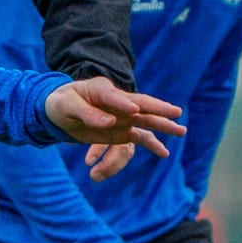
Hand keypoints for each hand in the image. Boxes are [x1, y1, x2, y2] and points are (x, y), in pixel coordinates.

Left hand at [44, 78, 184, 180]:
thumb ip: (87, 113)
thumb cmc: (62, 103)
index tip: (134, 110)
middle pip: (141, 104)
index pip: (114, 95)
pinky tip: (164, 153)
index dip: (123, 103)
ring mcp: (122, 116)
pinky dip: (152, 144)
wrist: (60, 111)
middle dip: (158, 109)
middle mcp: (117, 102)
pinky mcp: (121, 131)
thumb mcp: (68, 105)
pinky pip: (139, 138)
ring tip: (181, 131)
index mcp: (101, 90)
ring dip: (162, 126)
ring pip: (146, 121)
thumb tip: (109, 122)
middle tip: (176, 113)